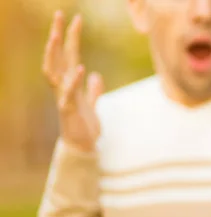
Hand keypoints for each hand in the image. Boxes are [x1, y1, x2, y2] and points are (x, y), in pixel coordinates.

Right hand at [43, 11, 103, 151]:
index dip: (71, 36)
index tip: (75, 18)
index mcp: (70, 82)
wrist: (83, 147)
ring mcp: (63, 97)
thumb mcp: (91, 105)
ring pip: (53, 71)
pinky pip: (68, 93)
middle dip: (57, 35)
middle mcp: (63, 86)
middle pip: (57, 56)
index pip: (69, 54)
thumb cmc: (85, 125)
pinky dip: (74, 81)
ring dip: (54, 53)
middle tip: (59, 15)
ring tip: (57, 35)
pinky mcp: (68, 110)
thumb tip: (95, 77)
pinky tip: (81, 69)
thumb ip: (92, 90)